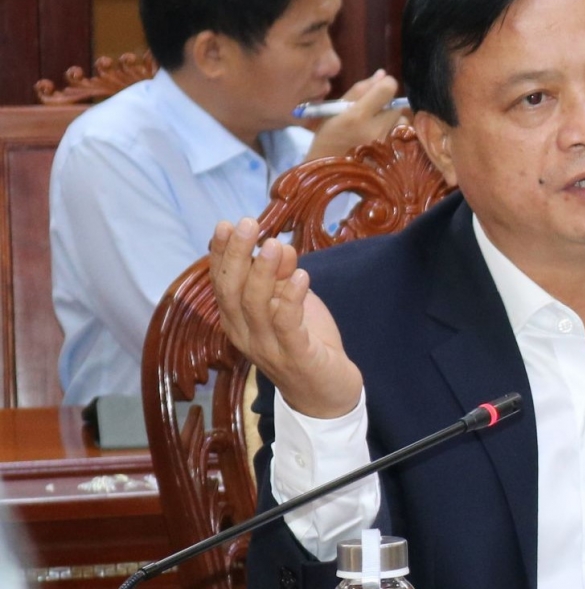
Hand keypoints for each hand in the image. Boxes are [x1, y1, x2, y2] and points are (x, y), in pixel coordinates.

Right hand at [209, 217, 362, 417]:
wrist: (326, 396)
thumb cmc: (305, 345)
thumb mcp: (291, 304)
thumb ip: (282, 278)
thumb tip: (278, 245)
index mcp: (239, 321)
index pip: (222, 283)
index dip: (221, 254)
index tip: (226, 224)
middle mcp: (246, 334)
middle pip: (232, 291)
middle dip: (236, 255)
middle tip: (248, 223)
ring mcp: (269, 348)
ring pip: (255, 306)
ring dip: (263, 272)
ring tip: (275, 244)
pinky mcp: (297, 357)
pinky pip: (287, 326)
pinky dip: (291, 299)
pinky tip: (300, 275)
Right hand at [306, 69, 405, 159]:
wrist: (328, 174)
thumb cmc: (327, 139)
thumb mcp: (335, 110)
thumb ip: (360, 90)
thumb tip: (382, 74)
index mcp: (357, 115)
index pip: (388, 88)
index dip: (385, 86)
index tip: (377, 92)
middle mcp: (376, 130)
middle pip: (395, 105)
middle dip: (385, 107)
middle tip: (370, 116)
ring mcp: (386, 146)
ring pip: (401, 122)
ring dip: (391, 122)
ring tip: (374, 131)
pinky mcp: (393, 158)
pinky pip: (401, 138)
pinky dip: (394, 136)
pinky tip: (380, 142)